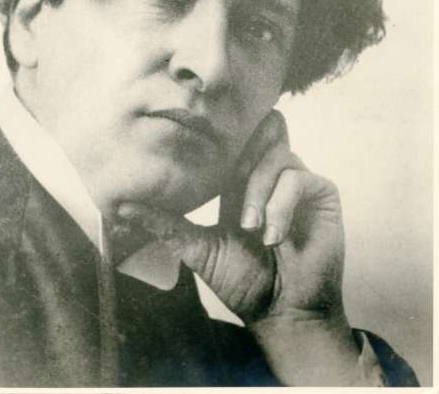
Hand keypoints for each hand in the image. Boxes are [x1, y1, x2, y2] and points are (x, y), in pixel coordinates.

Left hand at [115, 109, 345, 324]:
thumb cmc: (244, 281)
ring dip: (258, 191)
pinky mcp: (322, 193)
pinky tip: (273, 235)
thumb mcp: (198, 248)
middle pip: (263, 129)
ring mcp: (297, 182)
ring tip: (251, 228)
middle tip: (230, 186)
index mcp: (240, 181)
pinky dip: (281, 205)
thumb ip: (164, 223)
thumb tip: (119, 206)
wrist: (281, 312)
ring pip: (277, 154)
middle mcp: (269, 175)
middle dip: (242, 155)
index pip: (237, 138)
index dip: (223, 135)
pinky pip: (299, 178)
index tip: (202, 137)